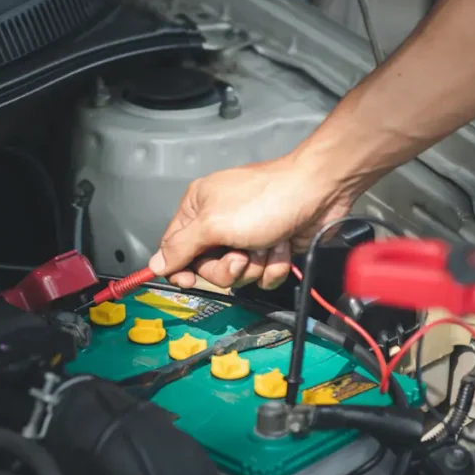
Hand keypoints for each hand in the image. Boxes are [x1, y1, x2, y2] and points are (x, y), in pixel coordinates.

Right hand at [147, 152, 372, 289]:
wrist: (318, 193)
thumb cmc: (266, 199)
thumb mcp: (213, 224)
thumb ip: (180, 247)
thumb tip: (155, 264)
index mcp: (198, 208)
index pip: (175, 248)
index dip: (181, 268)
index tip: (188, 281)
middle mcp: (219, 223)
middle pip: (207, 267)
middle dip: (228, 268)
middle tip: (241, 255)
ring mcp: (246, 236)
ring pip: (238, 275)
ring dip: (255, 266)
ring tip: (267, 244)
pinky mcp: (270, 247)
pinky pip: (263, 275)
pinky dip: (274, 265)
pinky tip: (283, 246)